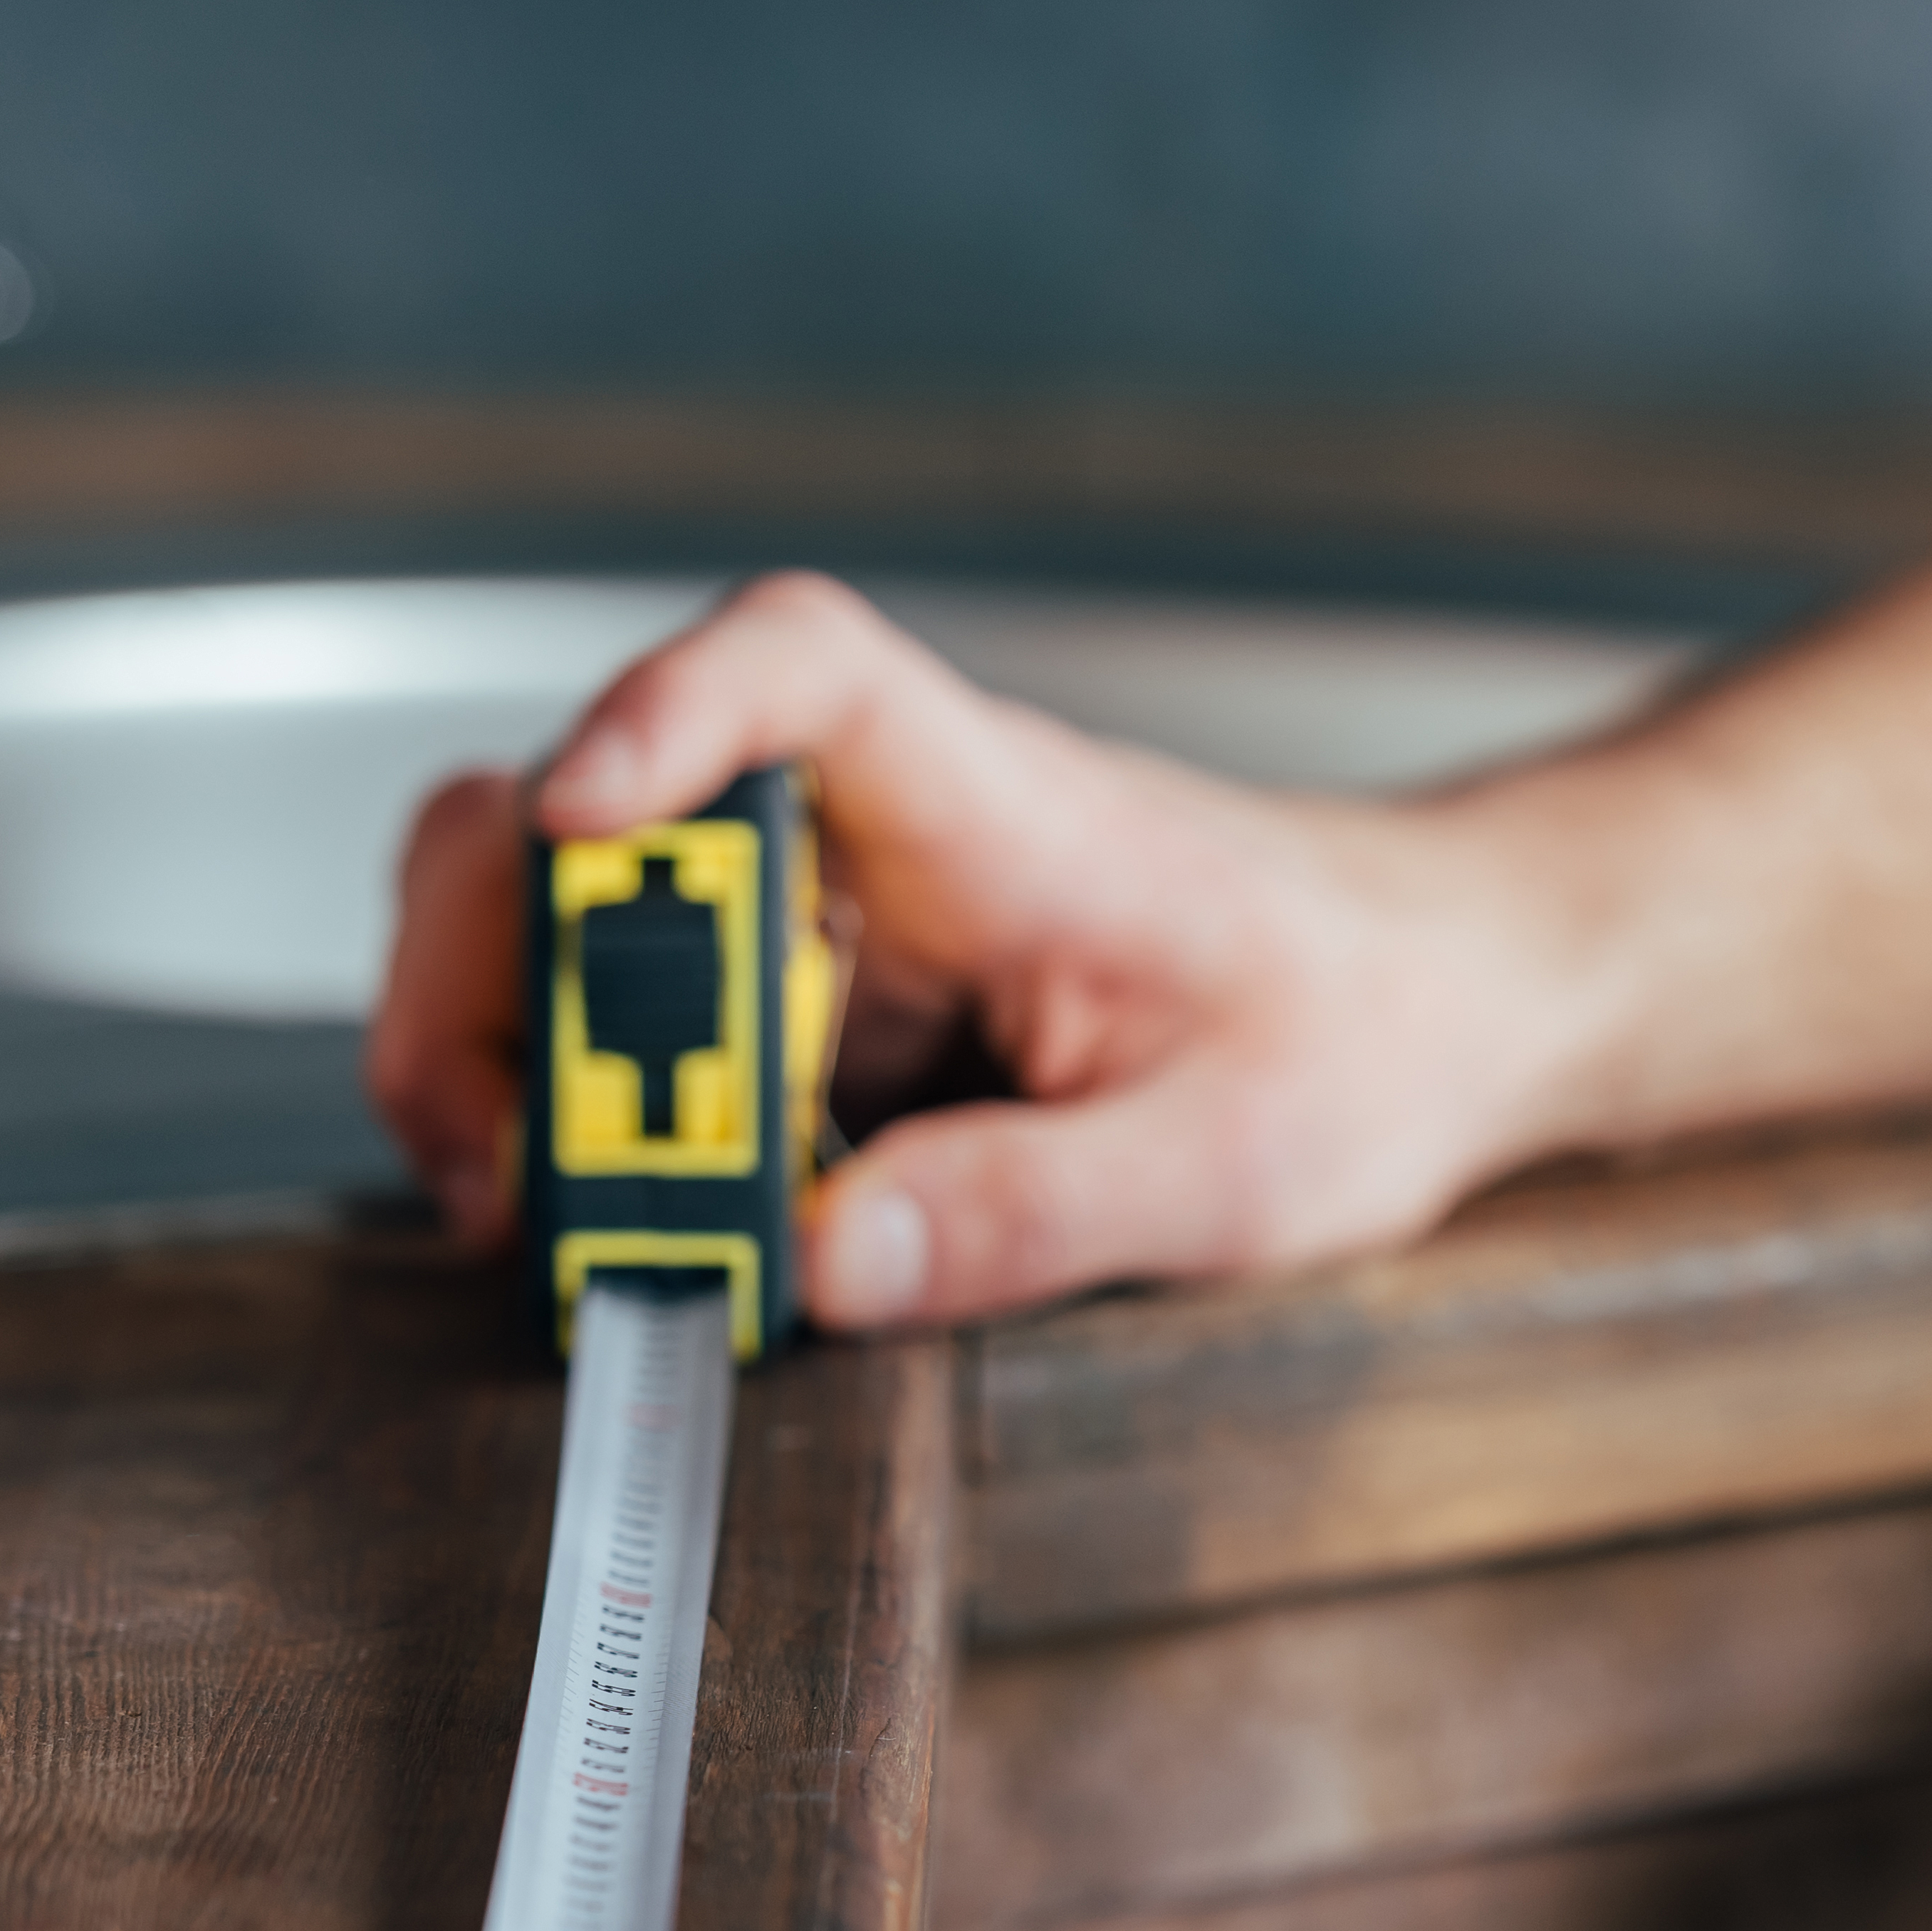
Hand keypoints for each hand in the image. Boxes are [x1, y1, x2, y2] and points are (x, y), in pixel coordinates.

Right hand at [366, 575, 1585, 1331]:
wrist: (1437, 1009)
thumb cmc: (1362, 1036)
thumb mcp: (1233, 1162)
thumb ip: (1033, 1207)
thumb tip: (828, 1262)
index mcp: (997, 811)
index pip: (803, 669)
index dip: (663, 712)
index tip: (575, 814)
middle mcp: (882, 842)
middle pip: (603, 818)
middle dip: (496, 969)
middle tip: (494, 1158)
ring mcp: (836, 928)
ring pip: (583, 926)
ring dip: (510, 1059)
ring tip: (525, 1213)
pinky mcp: (825, 1020)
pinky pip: (656, 1043)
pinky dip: (593, 1131)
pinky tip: (620, 1234)